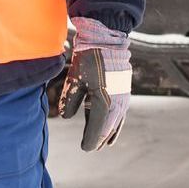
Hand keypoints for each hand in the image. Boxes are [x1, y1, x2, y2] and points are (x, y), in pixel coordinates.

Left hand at [59, 17, 131, 151]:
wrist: (107, 38)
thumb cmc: (89, 58)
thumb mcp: (75, 79)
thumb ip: (71, 100)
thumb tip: (66, 117)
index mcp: (104, 102)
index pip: (97, 127)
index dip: (91, 139)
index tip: (85, 149)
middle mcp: (116, 102)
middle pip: (108, 126)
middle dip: (100, 138)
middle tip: (92, 148)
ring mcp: (122, 95)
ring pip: (116, 119)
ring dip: (110, 131)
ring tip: (106, 143)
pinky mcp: (123, 89)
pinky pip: (120, 110)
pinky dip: (117, 120)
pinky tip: (114, 124)